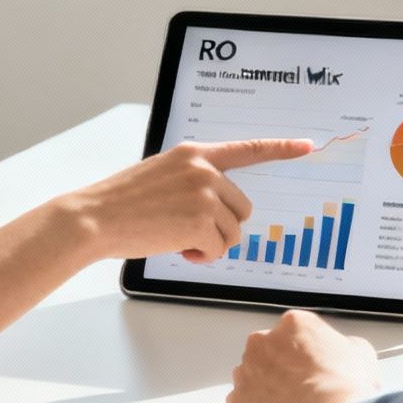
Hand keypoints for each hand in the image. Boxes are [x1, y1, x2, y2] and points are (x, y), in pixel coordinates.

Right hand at [60, 138, 313, 262]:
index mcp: (195, 153)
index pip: (247, 149)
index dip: (281, 148)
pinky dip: (202, 256)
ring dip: (211, 243)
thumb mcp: (162, 174)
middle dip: (222, 226)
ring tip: (177, 239)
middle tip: (189, 232)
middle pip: (242, 207)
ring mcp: (204, 194)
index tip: (307, 146)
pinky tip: (178, 249)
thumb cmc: (123, 202)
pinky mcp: (201, 221)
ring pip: (233, 231)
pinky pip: (219, 249)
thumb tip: (219, 205)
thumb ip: (193, 180)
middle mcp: (205, 169)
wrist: (95, 217)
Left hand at [227, 310, 380, 402]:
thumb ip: (345, 346)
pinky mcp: (237, 401)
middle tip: (303, 389)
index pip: (295, 334)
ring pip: (252, 377)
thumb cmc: (343, 386)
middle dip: (281, 369)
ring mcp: (246, 371)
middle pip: (268, 352)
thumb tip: (345, 351)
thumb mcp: (361, 353)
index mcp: (293, 324)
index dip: (307, 354)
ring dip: (266, 389)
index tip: (315, 368)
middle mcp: (262, 341)